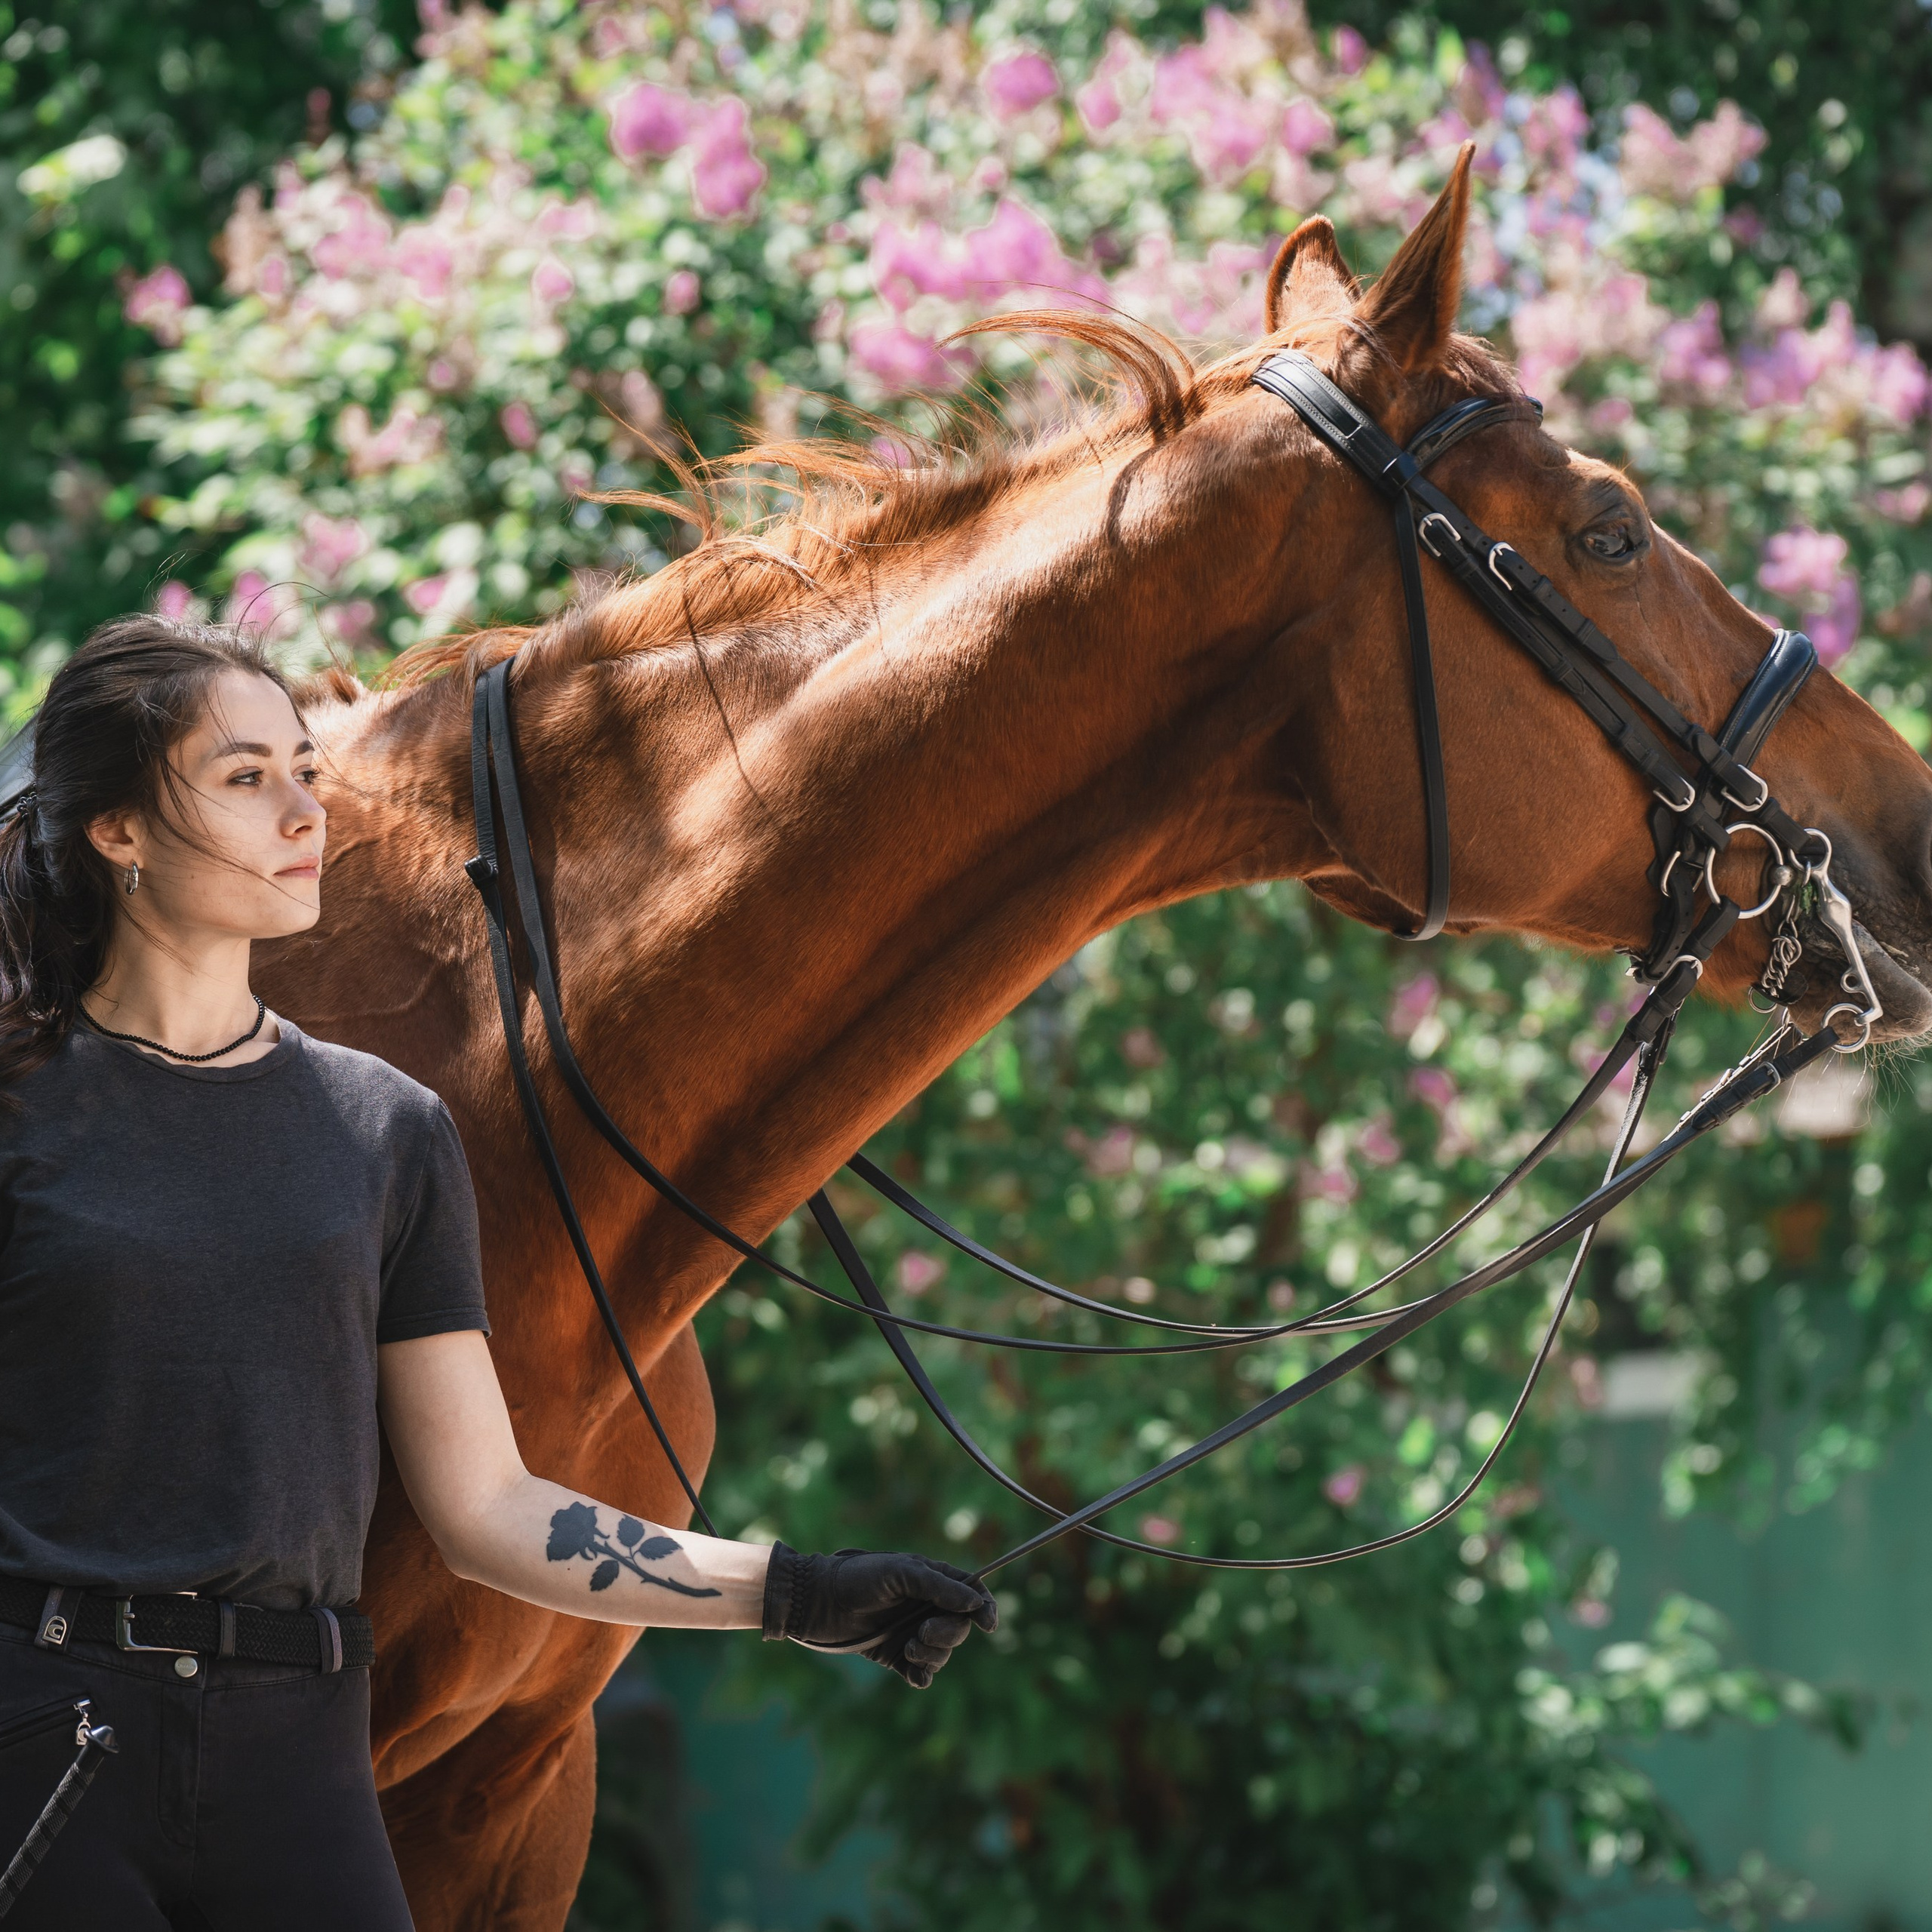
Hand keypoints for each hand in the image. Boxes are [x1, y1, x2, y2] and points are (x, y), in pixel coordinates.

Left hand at [762, 1543, 998, 1687]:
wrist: (820, 1602)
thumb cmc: (860, 1577)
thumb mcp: (901, 1573)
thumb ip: (939, 1587)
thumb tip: (976, 1602)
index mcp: (932, 1580)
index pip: (972, 1593)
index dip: (985, 1608)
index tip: (988, 1624)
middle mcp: (926, 1608)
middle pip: (959, 1628)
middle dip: (947, 1635)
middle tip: (922, 1633)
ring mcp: (913, 1633)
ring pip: (943, 1653)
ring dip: (931, 1654)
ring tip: (907, 1647)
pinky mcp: (897, 1656)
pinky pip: (922, 1673)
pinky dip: (922, 1675)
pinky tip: (913, 1674)